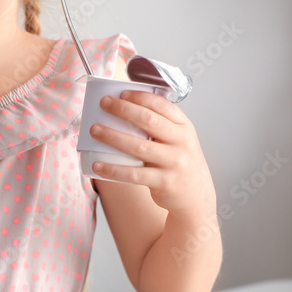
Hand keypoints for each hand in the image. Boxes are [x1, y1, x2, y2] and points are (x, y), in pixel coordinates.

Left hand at [87, 90, 214, 215]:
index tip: (121, 93)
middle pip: (149, 121)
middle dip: (123, 109)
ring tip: (94, 130)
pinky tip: (98, 165)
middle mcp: (181, 142)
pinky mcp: (164, 182)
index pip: (163, 105)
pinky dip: (113, 170)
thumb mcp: (179, 141)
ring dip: (113, 136)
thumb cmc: (179, 163)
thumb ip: (161, 127)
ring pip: (138, 146)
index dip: (141, 97)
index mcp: (184, 127)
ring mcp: (174, 163)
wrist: (196, 198)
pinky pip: (133, 174)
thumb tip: (123, 109)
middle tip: (104, 103)